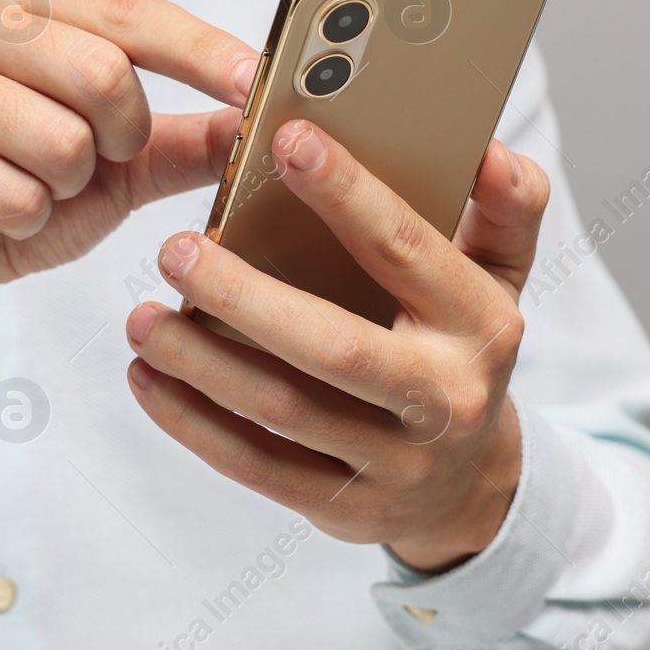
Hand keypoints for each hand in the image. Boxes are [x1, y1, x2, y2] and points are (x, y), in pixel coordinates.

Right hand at [0, 0, 258, 345]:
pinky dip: (24, 222)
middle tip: (94, 163)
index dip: (200, 49)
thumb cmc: (21, 188)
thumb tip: (269, 117)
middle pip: (102, 72)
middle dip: (120, 139)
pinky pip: (11, 194)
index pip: (128, 10)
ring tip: (33, 189)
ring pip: (60, 141)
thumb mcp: (120, 163)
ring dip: (66, 189)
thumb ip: (190, 136)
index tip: (255, 81)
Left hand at [124, 122, 549, 571]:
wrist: (472, 486)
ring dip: (201, 364)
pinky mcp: (343, 508)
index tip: (288, 141)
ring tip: (142, 318)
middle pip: (335, 347)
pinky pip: (257, 467)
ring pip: (284, 411)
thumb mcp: (500, 279)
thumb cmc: (461, 351)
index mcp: (480, 325)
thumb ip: (507, 209)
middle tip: (175, 250)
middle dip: (246, 298)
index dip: (349, 194)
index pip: (407, 251)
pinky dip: (192, 424)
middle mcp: (444, 398)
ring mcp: (394, 464)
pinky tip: (147, 378)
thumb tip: (488, 151)